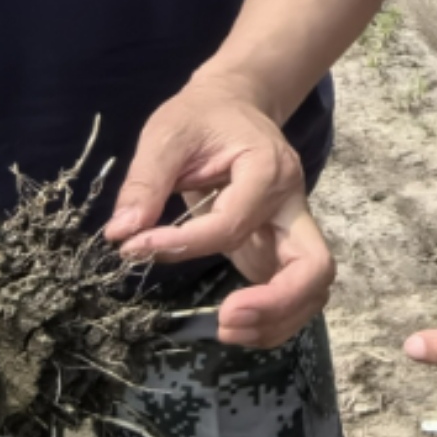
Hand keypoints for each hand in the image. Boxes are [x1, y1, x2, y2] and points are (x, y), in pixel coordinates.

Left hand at [106, 74, 333, 345]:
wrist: (234, 105)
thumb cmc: (202, 116)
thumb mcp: (167, 134)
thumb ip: (146, 182)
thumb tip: (122, 234)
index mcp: (268, 169)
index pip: (235, 223)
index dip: (187, 243)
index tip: (139, 247)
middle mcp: (293, 205)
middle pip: (314, 268)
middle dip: (275, 303)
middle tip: (225, 321)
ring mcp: (292, 230)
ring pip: (312, 289)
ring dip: (276, 321)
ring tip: (225, 330)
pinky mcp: (281, 249)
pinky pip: (293, 293)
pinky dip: (272, 319)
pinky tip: (235, 326)